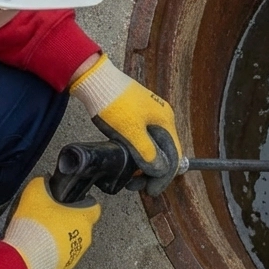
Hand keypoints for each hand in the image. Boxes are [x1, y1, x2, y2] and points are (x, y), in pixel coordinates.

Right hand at [2, 177, 101, 268]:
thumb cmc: (34, 228)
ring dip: (59, 236)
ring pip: (71, 241)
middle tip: (49, 215)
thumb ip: (43, 183)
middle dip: (67, 220)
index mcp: (83, 219)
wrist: (24, 260)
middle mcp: (85, 239)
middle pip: (81, 225)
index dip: (81, 202)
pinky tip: (37, 247)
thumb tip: (45, 182)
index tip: (69, 201)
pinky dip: (52, 251)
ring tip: (40, 233)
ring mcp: (75, 256)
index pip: (94, 208)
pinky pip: (61, 256)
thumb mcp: (35, 193)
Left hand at [69, 54, 182, 194]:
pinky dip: (138, 153)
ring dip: (145, 164)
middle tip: (137, 185)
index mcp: (164, 121)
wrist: (94, 78)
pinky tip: (128, 159)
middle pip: (165, 152)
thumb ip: (148, 153)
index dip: (163, 177)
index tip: (150, 190)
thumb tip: (161, 171)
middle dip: (153, 172)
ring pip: (153, 147)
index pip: (174, 156)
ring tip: (131, 175)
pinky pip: (143, 139)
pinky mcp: (136, 114)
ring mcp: (149, 115)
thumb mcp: (130, 132)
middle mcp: (161, 117)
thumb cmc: (113, 102)